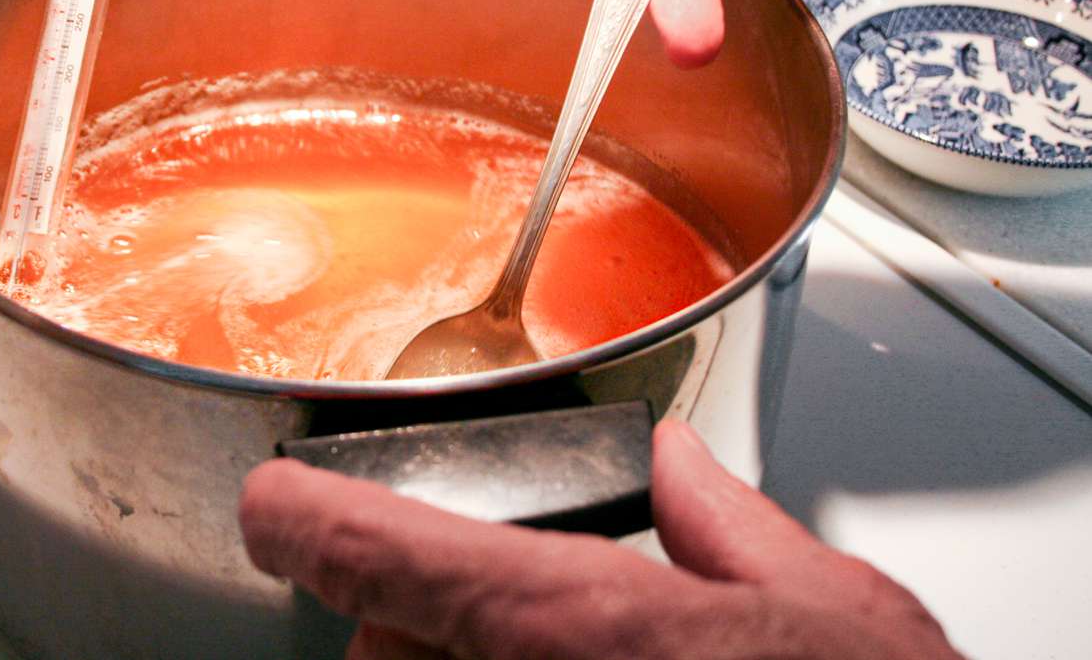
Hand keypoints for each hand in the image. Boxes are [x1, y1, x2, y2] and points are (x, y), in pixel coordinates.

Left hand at [240, 419, 963, 658]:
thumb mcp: (831, 609)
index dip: (318, 526)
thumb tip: (679, 466)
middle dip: (407, 627)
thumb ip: (733, 527)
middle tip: (475, 619)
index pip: (405, 559)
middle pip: (385, 654)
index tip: (274, 505)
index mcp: (593, 629)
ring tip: (519, 657)